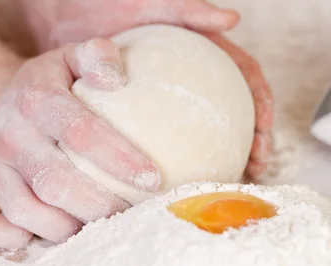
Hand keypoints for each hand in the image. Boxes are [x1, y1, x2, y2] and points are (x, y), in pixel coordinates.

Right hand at [0, 39, 159, 248]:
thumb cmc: (43, 88)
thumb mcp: (68, 58)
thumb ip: (97, 56)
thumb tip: (119, 79)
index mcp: (37, 101)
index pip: (82, 134)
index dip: (119, 160)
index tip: (152, 181)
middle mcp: (8, 135)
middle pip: (57, 184)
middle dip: (100, 207)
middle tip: (129, 215)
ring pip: (27, 212)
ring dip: (66, 228)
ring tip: (95, 227)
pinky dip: (19, 239)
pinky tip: (47, 233)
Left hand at [17, 0, 273, 178]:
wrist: (67, 15)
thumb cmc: (111, 2)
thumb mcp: (152, 3)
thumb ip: (190, 10)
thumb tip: (232, 19)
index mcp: (206, 52)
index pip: (247, 79)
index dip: (262, 107)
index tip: (263, 135)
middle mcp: (195, 77)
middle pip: (237, 113)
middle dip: (252, 143)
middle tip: (252, 170)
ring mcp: (171, 97)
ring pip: (207, 131)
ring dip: (222, 158)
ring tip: (223, 183)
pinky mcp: (145, 112)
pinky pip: (167, 139)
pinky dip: (177, 161)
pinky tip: (172, 182)